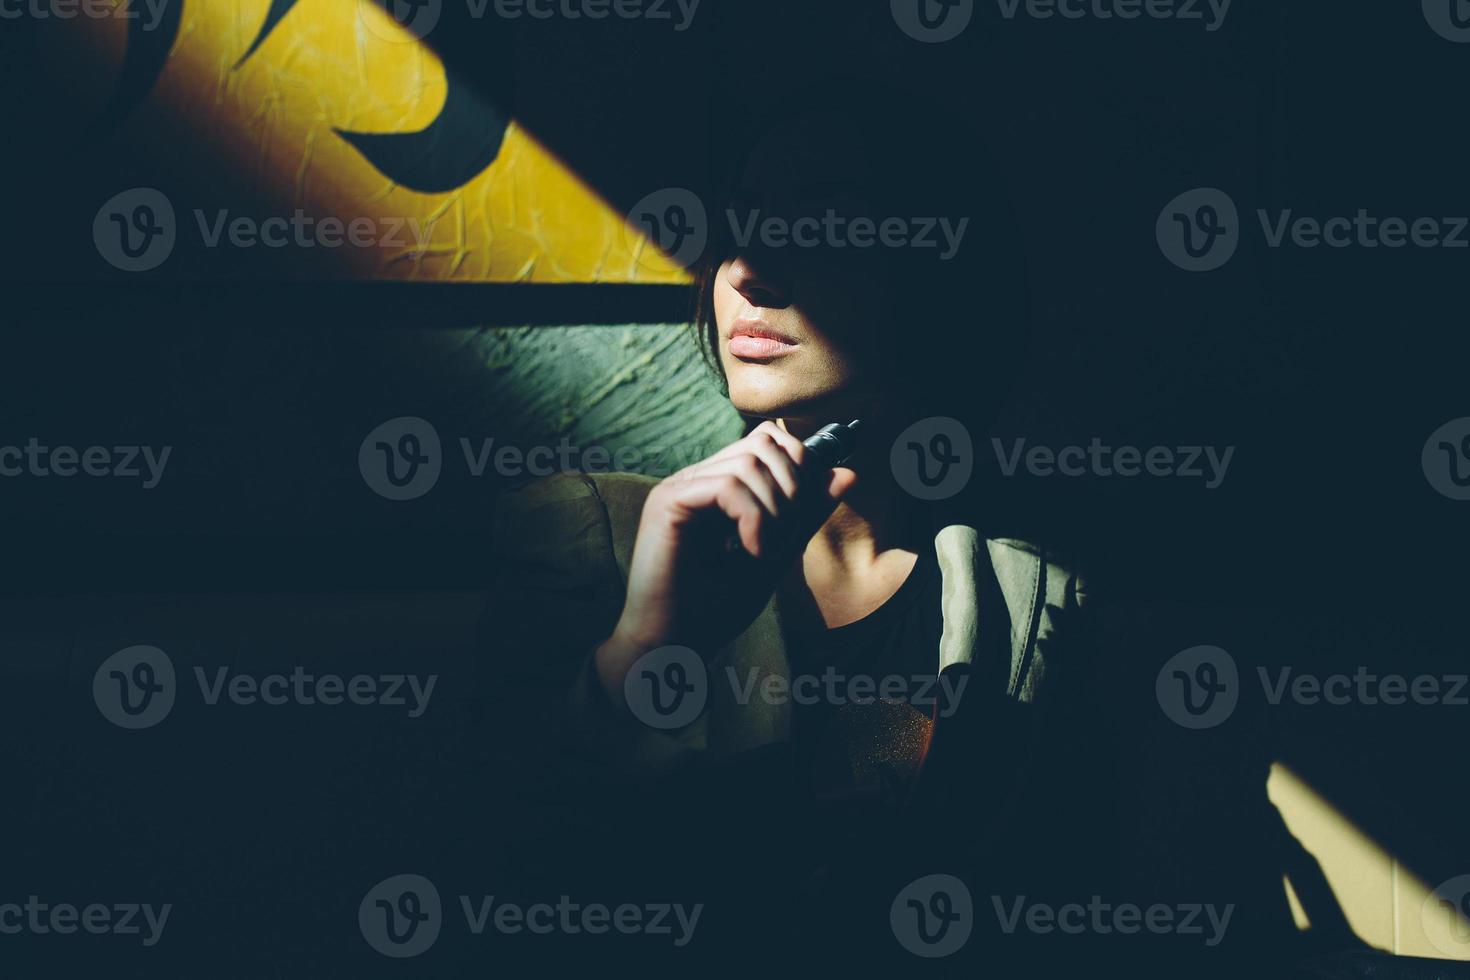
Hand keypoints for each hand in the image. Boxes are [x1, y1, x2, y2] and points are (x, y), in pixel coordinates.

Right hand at [595, 421, 857, 704]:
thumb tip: (848, 473)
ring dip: (775, 509)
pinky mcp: (668, 503)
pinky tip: (752, 551)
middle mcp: (695, 480)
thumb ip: (807, 514)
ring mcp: (679, 488)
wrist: (674, 646)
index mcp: (717, 487)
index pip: (766, 441)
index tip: (803, 514)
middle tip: (787, 538)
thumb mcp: (776, 553)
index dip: (799, 465)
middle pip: (762, 444)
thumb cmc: (716, 608)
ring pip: (747, 463)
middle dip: (792, 487)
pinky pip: (727, 486)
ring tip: (767, 551)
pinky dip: (754, 517)